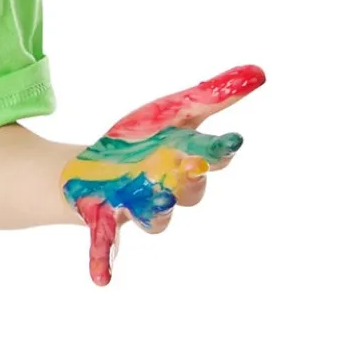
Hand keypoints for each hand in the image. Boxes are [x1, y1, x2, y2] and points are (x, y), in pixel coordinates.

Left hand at [59, 64, 264, 285]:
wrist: (91, 171)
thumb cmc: (141, 143)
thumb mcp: (174, 113)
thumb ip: (213, 96)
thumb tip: (260, 72)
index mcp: (186, 162)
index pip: (213, 158)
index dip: (221, 152)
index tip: (230, 142)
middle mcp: (167, 189)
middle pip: (189, 190)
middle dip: (191, 179)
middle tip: (187, 165)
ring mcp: (137, 206)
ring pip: (156, 216)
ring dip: (157, 210)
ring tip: (156, 199)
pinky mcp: (104, 217)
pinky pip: (106, 244)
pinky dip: (103, 261)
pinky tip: (101, 280)